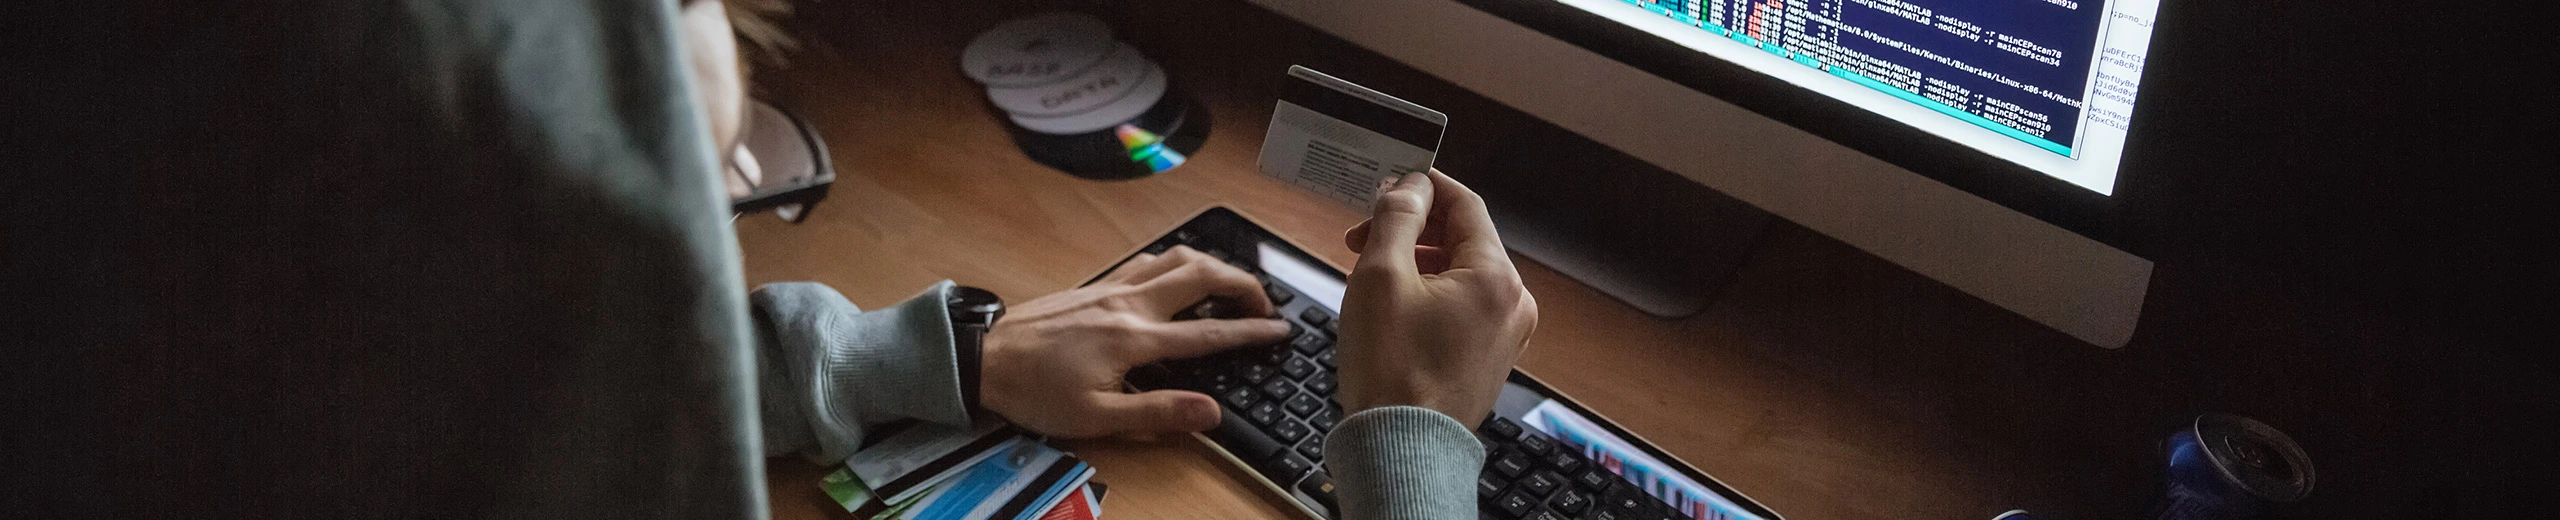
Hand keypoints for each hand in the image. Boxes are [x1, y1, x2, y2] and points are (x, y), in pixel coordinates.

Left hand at [978, 246, 1293, 437]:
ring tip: (1233, 286)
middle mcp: (1127, 304)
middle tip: (1264, 305)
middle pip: (1200, 273)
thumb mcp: (1096, 418)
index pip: (1208, 331)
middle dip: (1242, 283)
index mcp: (1133, 339)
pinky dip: (1177, 262)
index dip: (1250, 331)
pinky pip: (1148, 261)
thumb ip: (1158, 414)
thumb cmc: (1035, 393)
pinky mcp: (1094, 285)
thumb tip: (1212, 413)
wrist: (981, 359)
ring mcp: (1110, 288)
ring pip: (1175, 257)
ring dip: (1213, 265)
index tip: (1281, 331)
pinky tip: (1180, 276)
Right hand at [1336, 169, 1538, 423]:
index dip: (1423, 186)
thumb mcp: (1380, 277)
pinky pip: (1460, 307)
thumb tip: (1410, 185)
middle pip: (1463, 240)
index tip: (1387, 183)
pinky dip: (1427, 294)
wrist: (1401, 448)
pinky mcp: (1488, 358)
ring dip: (1414, 262)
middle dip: (1410, 230)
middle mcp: (1513, 303)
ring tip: (1369, 274)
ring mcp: (1505, 334)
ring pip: (1459, 274)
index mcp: (1497, 277)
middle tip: (1361, 236)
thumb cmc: (1391, 371)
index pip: (1465, 204)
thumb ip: (1397, 219)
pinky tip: (1391, 306)